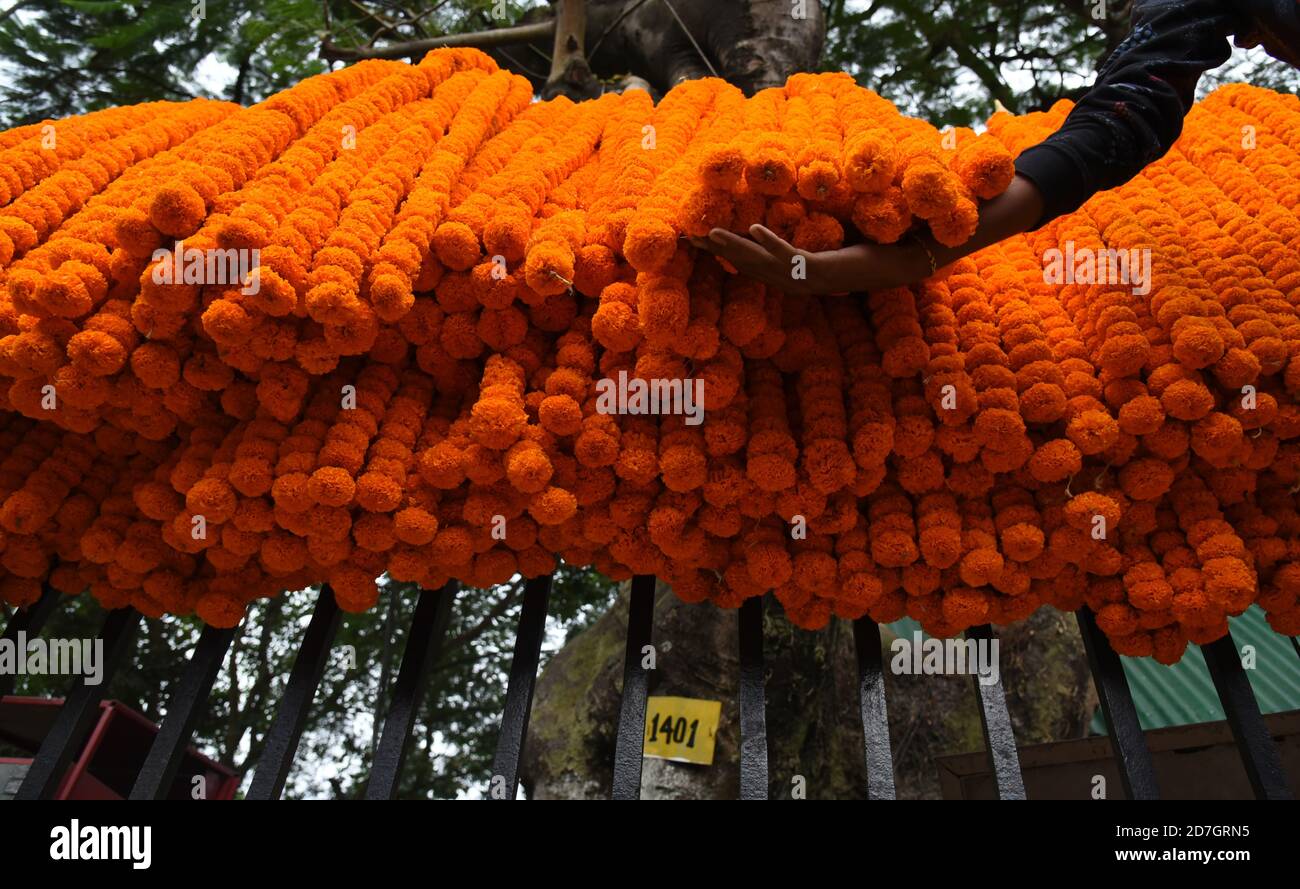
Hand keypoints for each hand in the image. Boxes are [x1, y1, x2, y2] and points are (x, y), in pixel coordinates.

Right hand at [689, 224, 932, 294]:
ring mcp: (808, 280)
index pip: (752, 265)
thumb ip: (810, 240)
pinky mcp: (823, 271)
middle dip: (720, 252)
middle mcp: (796, 282)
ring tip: (713, 233)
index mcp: (794, 276)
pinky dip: (771, 243)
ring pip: (763, 263)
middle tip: (692, 240)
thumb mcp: (832, 244)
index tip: (701, 241)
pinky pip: (791, 257)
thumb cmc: (867, 250)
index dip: (726, 253)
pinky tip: (754, 230)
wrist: (899, 263)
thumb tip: (796, 222)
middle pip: (749, 267)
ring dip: (736, 248)